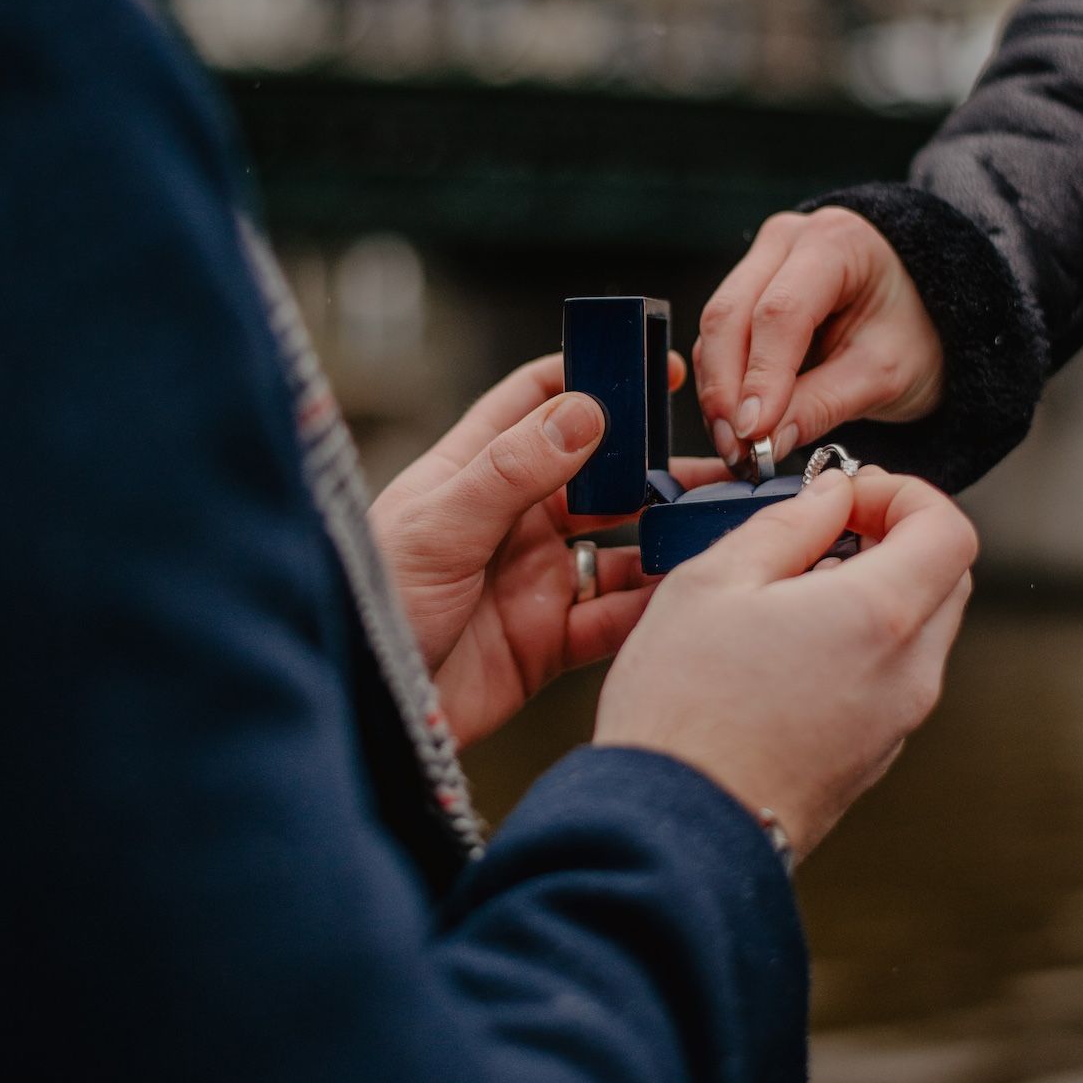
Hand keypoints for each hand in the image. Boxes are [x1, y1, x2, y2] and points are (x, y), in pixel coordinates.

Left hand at [371, 353, 715, 750]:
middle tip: (716, 462)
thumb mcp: (439, 527)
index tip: (655, 369)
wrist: (365, 712)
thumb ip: (512, 471)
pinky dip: (651, 605)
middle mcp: (511, 521)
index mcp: (474, 473)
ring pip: (618, 546)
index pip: (535, 402)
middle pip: (597, 476)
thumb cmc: (374, 603)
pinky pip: (614, 616)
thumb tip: (585, 412)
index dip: (592, 378)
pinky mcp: (548, 642)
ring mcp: (533, 580)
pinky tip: (688, 590)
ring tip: (715, 525)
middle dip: (653, 466)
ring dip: (664, 536)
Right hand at [594, 466, 976, 861]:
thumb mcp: (713, 581)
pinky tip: (783, 651)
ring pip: (918, 631)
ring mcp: (896, 723)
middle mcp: (907, 674)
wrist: (675, 829)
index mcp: (879, 617)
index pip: (949, 530)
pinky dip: (860, 644)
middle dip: (893, 538)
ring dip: (874, 592)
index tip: (846, 495)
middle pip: (945, 578)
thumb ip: (786, 524)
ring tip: (787, 594)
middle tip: (822, 531)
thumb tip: (830, 496)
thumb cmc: (683, 707)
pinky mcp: (873, 758)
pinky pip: (890, 678)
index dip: (904, 495)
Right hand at [695, 207, 944, 469]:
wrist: (925, 311)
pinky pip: (719, 337)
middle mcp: (789, 239)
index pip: (781, 313)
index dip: (762, 377)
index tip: (753, 433)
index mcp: (837, 243)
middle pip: (731, 314)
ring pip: (716, 327)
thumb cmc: (916, 332)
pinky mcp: (748, 288)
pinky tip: (734, 423)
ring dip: (717, 391)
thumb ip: (823, 404)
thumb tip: (765, 442)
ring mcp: (762, 259)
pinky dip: (722, 382)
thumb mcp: (884, 374)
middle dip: (726, 389)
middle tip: (736, 448)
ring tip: (735, 446)